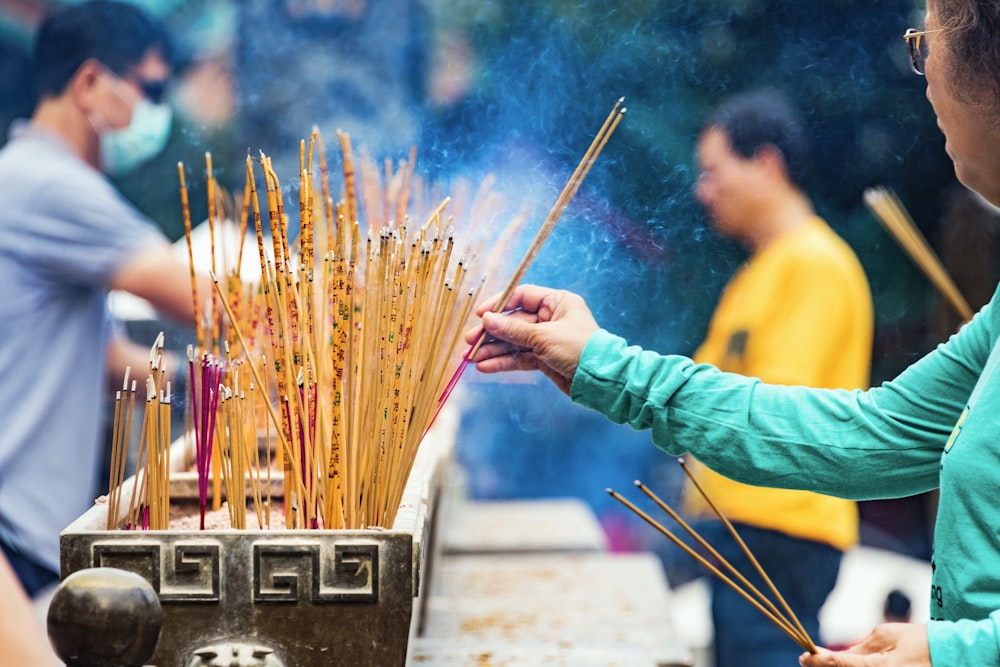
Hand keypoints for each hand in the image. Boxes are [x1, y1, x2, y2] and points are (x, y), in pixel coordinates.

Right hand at [464, 285, 599, 394]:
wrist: (601, 380)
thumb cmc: (579, 349)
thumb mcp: (544, 336)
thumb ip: (513, 330)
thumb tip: (487, 320)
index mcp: (557, 302)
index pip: (522, 297)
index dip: (499, 305)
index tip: (480, 315)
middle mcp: (550, 319)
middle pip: (514, 322)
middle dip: (492, 333)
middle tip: (470, 342)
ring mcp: (546, 340)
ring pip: (514, 342)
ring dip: (493, 350)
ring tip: (471, 358)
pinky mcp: (544, 359)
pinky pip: (519, 358)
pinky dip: (503, 362)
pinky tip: (485, 367)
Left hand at [799, 624, 929, 666]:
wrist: (950, 657)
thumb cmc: (919, 642)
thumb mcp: (886, 636)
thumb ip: (860, 648)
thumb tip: (838, 655)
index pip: (838, 665)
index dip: (817, 661)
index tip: (803, 657)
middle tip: (809, 661)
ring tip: (825, 663)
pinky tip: (845, 665)